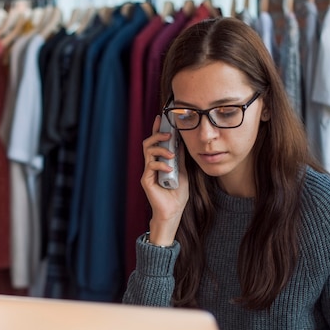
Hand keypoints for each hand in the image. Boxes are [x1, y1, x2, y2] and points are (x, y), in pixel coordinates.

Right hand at [140, 115, 188, 244]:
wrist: (173, 212)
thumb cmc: (177, 194)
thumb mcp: (183, 172)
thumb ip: (179, 159)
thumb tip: (180, 144)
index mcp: (159, 162)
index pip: (156, 142)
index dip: (157, 129)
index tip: (161, 118)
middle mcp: (151, 165)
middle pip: (148, 143)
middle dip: (158, 135)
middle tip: (169, 133)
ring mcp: (148, 172)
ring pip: (148, 152)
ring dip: (161, 149)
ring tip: (171, 154)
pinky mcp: (146, 180)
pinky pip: (151, 166)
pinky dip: (161, 165)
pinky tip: (170, 170)